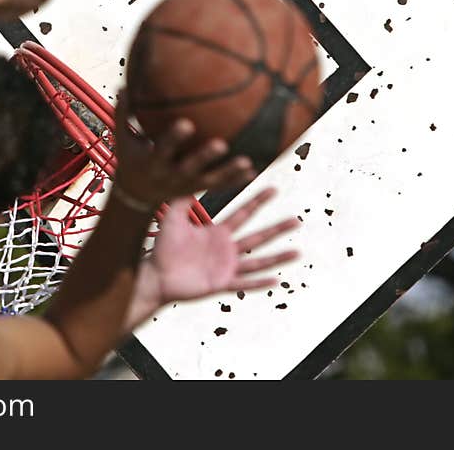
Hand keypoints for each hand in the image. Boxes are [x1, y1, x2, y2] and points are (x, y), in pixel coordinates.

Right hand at [111, 90, 255, 210]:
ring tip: (246, 161)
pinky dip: (235, 180)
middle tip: (222, 143)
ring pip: (210, 180)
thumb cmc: (132, 158)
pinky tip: (254, 171)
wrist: (137, 194)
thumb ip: (124, 114)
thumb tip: (123, 84)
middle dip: (205, 157)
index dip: (174, 138)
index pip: (163, 149)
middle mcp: (171, 175)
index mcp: (153, 161)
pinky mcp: (196, 189)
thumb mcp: (124, 140)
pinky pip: (219, 186)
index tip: (186, 123)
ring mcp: (186, 185)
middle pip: (190, 167)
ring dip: (228, 172)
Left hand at [126, 189, 298, 327]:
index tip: (274, 187)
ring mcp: (225, 267)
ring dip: (277, 257)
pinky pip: (243, 284)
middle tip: (297, 220)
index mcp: (218, 232)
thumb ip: (183, 196)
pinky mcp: (220, 284)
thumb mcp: (174, 216)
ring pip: (257, 261)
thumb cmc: (163, 246)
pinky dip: (259, 283)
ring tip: (298, 252)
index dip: (258, 201)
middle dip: (277, 228)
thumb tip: (188, 169)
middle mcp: (226, 249)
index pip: (243, 213)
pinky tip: (276, 281)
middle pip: (257, 236)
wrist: (155, 274)